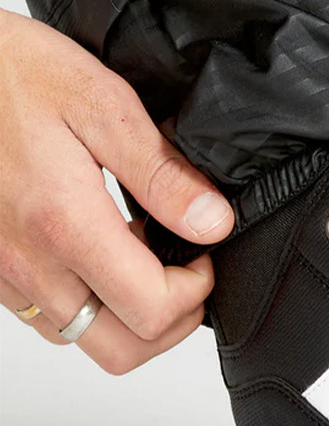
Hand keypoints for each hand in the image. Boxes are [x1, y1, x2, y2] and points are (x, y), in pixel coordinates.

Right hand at [0, 20, 232, 370]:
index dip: (193, 290)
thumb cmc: (11, 74)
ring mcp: (6, 274)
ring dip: (125, 316)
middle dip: (169, 321)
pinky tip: (93, 253)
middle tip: (182, 270)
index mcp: (65, 222)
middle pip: (121, 350)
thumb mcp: (98, 101)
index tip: (201, 252)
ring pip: (83, 340)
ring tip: (137, 255)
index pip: (150, 310)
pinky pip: (48, 319)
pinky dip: (85, 303)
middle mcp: (30, 262)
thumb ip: (159, 171)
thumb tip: (212, 223)